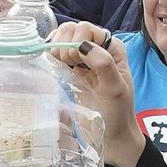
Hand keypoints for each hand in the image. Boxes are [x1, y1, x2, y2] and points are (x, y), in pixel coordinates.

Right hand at [49, 23, 140, 166]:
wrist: (112, 138)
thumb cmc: (117, 114)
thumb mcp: (115, 88)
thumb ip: (103, 64)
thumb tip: (82, 46)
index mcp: (110, 48)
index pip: (86, 29)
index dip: (76, 41)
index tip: (76, 63)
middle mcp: (95, 50)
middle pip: (71, 30)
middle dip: (64, 45)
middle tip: (68, 67)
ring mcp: (80, 62)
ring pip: (60, 40)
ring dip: (55, 50)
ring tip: (61, 68)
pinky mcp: (68, 74)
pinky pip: (55, 56)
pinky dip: (49, 58)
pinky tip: (52, 68)